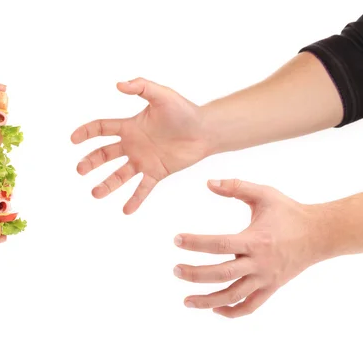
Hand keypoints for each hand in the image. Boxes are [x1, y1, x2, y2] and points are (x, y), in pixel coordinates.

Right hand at [71, 78, 209, 213]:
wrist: (206, 130)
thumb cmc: (184, 111)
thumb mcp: (162, 95)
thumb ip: (141, 87)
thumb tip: (119, 84)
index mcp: (130, 126)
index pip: (102, 129)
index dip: (86, 133)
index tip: (73, 139)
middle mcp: (132, 145)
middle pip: (104, 155)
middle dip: (91, 162)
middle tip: (80, 170)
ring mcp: (143, 160)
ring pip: (119, 175)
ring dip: (107, 185)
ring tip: (96, 193)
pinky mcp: (156, 172)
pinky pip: (142, 188)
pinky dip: (135, 199)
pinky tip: (126, 210)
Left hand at [173, 179, 324, 317]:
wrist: (320, 234)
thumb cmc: (289, 212)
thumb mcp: (264, 194)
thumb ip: (236, 187)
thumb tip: (208, 182)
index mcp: (255, 240)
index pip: (220, 244)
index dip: (196, 243)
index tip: (176, 240)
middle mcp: (259, 263)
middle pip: (222, 274)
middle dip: (196, 274)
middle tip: (175, 270)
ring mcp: (266, 279)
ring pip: (234, 296)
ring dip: (208, 301)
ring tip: (186, 300)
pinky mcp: (271, 288)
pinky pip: (251, 306)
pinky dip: (233, 311)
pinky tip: (215, 309)